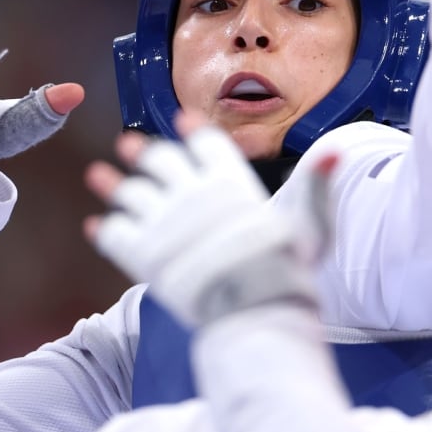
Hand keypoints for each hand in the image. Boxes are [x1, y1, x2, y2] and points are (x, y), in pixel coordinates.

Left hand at [85, 111, 333, 328]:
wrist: (254, 311)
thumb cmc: (288, 270)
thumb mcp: (309, 226)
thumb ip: (314, 189)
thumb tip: (334, 152)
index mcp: (231, 182)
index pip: (206, 143)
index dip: (193, 130)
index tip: (182, 121)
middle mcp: (192, 194)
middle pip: (159, 160)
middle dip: (143, 150)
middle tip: (128, 144)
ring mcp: (163, 222)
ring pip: (129, 193)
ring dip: (112, 184)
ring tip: (97, 175)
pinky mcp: (140, 253)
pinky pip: (113, 233)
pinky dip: (105, 229)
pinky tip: (99, 226)